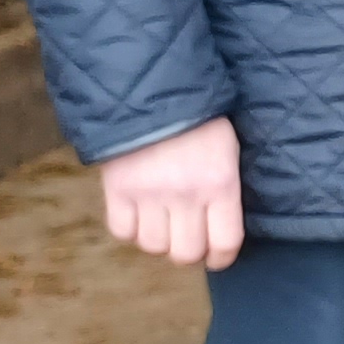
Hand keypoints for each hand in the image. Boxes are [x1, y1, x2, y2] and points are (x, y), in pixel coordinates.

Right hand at [103, 117, 243, 270]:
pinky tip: (137, 212)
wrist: (151, 85)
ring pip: (152, 246)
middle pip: (185, 253)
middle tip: (187, 236)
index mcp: (220, 183)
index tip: (216, 257)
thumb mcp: (227, 148)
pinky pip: (122, 231)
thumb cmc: (198, 116)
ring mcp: (148, 193)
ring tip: (162, 220)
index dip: (221, 259)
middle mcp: (185, 195)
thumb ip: (225, 188)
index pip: (224, 244)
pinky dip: (129, 228)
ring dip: (158, 238)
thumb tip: (220, 228)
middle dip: (188, 250)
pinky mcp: (117, 188)